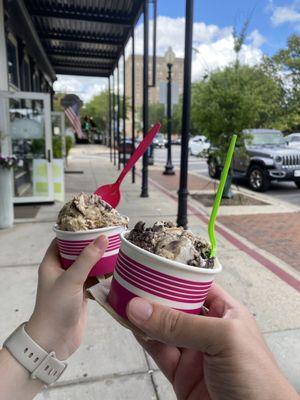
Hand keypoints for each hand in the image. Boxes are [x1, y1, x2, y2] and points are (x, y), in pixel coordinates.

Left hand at [26, 236, 107, 359]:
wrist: (54, 341)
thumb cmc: (56, 307)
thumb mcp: (71, 279)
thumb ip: (87, 258)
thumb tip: (103, 237)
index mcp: (52, 263)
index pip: (63, 240)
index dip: (76, 231)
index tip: (94, 223)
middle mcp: (62, 271)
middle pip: (78, 252)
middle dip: (92, 244)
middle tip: (110, 234)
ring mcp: (73, 283)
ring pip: (88, 266)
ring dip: (100, 259)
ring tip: (117, 248)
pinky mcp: (82, 295)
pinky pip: (94, 279)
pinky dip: (104, 274)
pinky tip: (117, 268)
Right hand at [126, 284, 298, 399]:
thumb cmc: (255, 376)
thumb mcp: (222, 339)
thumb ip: (180, 324)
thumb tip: (138, 307)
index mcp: (224, 312)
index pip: (196, 286)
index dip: (174, 276)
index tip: (150, 264)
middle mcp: (207, 329)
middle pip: (175, 307)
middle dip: (153, 295)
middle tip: (128, 281)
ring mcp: (193, 352)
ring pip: (163, 329)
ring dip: (143, 316)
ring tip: (122, 299)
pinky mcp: (181, 375)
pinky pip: (158, 352)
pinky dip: (142, 339)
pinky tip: (130, 325)